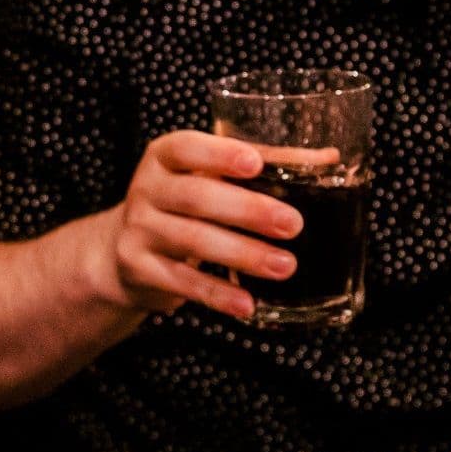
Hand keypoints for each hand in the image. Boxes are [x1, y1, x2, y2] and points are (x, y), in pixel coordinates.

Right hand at [94, 130, 301, 321]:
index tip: (255, 164)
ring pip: (193, 241)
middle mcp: (147, 189)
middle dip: (248, 211)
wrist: (122, 249)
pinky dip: (218, 295)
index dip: (220, 154)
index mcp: (164, 157)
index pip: (187, 147)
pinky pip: (182, 282)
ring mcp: (139, 230)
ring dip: (243, 255)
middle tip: (292, 224)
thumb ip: (263, 165)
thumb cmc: (183, 204)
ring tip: (284, 266)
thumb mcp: (208, 178)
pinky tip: (248, 304)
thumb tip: (328, 159)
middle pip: (197, 197)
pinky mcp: (139, 268)